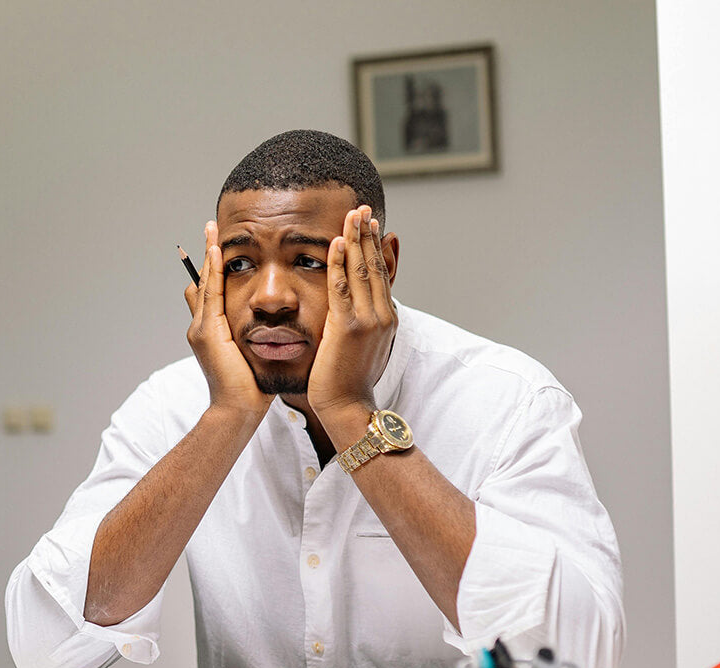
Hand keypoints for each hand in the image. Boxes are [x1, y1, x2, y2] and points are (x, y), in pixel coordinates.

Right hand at [184, 220, 272, 416]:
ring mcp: (200, 329)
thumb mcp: (255, 356)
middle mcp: (200, 327)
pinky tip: (219, 253)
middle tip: (211, 227)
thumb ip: (257, 336)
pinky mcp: (207, 332)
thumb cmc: (251, 388)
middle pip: (201, 282)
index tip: (220, 245)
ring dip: (208, 256)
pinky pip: (211, 294)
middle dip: (206, 255)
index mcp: (211, 332)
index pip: (210, 291)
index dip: (213, 268)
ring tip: (212, 230)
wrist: (239, 410)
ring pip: (204, 283)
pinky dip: (213, 272)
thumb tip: (274, 324)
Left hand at [307, 206, 397, 437]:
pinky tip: (334, 242)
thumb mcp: (358, 346)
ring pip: (361, 271)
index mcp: (385, 318)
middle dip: (367, 234)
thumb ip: (357, 321)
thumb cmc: (346, 381)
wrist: (348, 408)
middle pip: (374, 265)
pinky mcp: (347, 328)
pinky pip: (341, 288)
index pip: (380, 273)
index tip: (369, 222)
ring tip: (351, 215)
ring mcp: (367, 320)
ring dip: (355, 239)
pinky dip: (338, 263)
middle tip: (361, 207)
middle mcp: (381, 315)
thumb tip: (355, 307)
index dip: (374, 246)